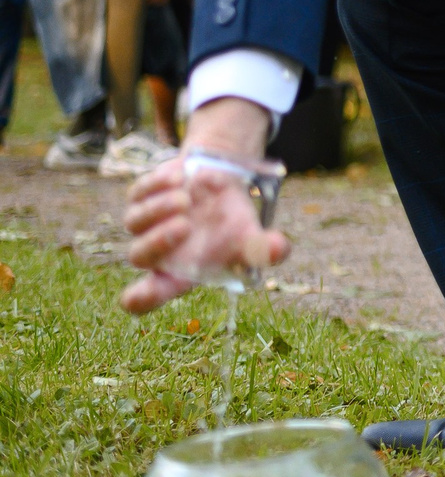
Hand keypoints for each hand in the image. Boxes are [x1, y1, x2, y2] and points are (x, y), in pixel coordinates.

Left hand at [121, 98, 288, 313]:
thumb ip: (265, 250)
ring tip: (186, 199)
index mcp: (177, 274)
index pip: (145, 297)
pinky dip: (157, 185)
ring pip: (135, 221)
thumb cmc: (233, 226)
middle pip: (139, 256)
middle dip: (158, 242)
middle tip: (185, 226)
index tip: (140, 294)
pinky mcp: (142, 196)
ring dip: (158, 210)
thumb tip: (277, 247)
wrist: (223, 186)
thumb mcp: (252, 239)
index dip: (140, 298)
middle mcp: (156, 252)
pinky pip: (139, 192)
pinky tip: (181, 178)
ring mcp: (145, 224)